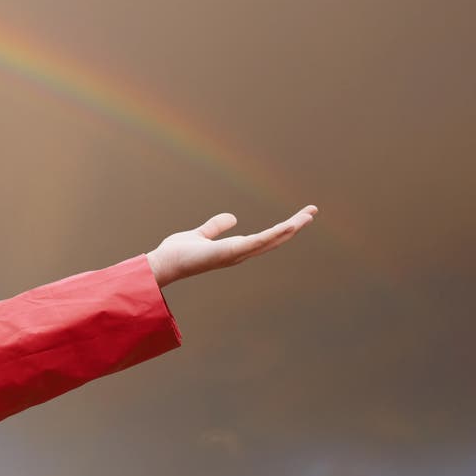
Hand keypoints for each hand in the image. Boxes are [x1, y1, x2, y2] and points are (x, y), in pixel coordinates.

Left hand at [145, 205, 316, 286]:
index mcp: (235, 248)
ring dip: (290, 228)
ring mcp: (236, 254)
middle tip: (312, 212)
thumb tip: (232, 217)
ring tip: (308, 215)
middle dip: (294, 226)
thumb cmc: (178, 253)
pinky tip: (288, 226)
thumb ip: (215, 227)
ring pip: (270, 240)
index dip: (283, 228)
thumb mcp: (200, 234)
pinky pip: (257, 242)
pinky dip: (273, 235)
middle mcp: (240, 253)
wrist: (164, 264)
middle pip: (274, 239)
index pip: (265, 237)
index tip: (298, 217)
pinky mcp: (230, 252)